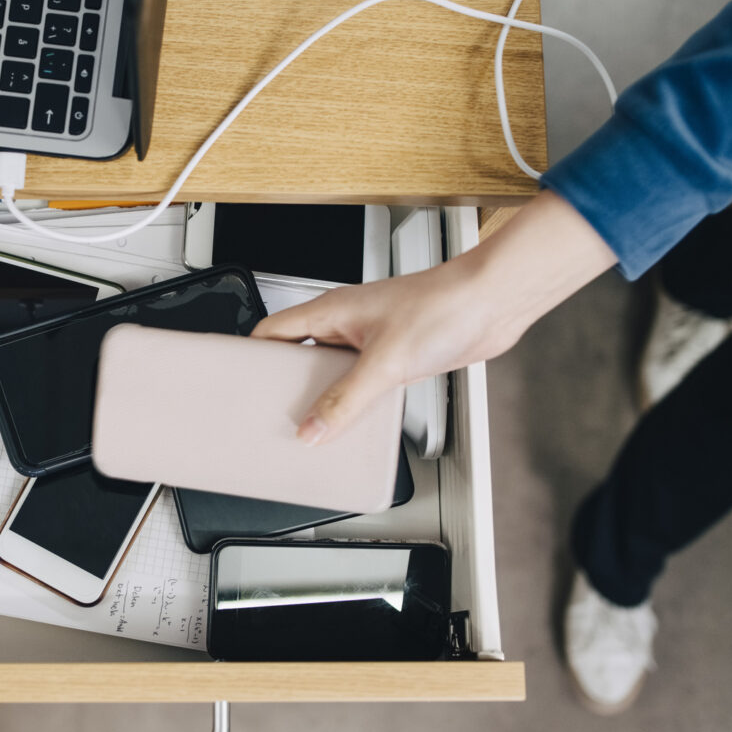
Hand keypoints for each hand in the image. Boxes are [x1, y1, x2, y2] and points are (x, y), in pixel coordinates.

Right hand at [251, 191, 618, 444]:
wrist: (494, 302)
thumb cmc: (444, 305)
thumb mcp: (385, 361)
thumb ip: (346, 399)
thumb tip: (312, 428)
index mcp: (331, 311)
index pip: (272, 332)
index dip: (251, 356)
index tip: (236, 382)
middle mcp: (347, 323)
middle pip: (299, 356)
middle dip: (285, 385)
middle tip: (274, 414)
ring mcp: (372, 339)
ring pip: (332, 372)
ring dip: (324, 397)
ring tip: (313, 425)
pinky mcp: (397, 355)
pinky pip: (362, 383)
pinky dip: (354, 402)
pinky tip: (357, 421)